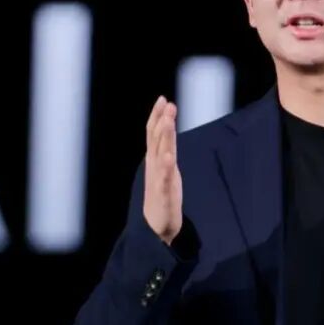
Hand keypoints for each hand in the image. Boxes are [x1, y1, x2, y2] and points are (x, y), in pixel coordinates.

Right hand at [142, 96, 181, 245]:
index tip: (163, 98)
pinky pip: (164, 178)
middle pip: (156, 139)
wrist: (157, 225)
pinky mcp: (163, 193)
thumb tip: (167, 126)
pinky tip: (168, 156)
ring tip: (168, 121)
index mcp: (155, 159)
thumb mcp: (166, 166)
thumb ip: (166, 147)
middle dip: (162, 121)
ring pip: (160, 154)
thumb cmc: (163, 193)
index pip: (154, 133)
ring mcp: (158, 179)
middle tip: (167, 104)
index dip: (157, 115)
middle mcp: (154, 166)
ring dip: (164, 137)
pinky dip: (165, 166)